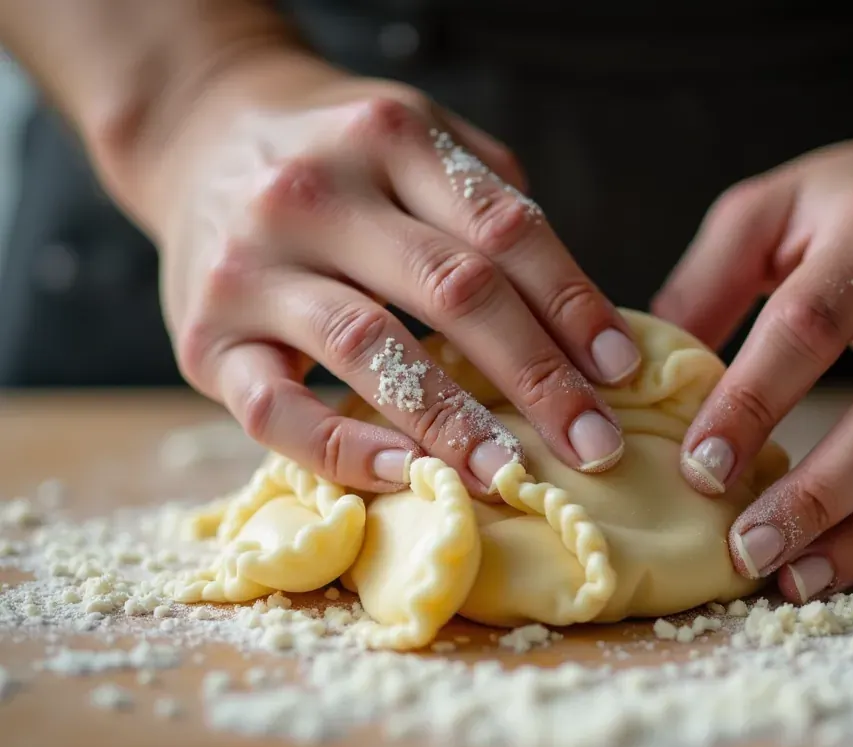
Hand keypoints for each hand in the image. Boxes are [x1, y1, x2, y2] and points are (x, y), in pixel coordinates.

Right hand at [147, 55, 639, 494]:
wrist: (202, 138)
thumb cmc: (341, 160)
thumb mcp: (421, 143)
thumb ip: (493, 211)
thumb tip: (582, 325)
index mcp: (389, 137)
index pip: (505, 229)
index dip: (574, 305)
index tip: (622, 370)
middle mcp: (316, 192)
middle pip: (452, 289)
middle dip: (539, 376)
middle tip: (597, 444)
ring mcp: (253, 265)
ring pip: (369, 348)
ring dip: (454, 421)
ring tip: (512, 472)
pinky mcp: (206, 337)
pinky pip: (277, 412)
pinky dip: (347, 450)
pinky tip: (410, 475)